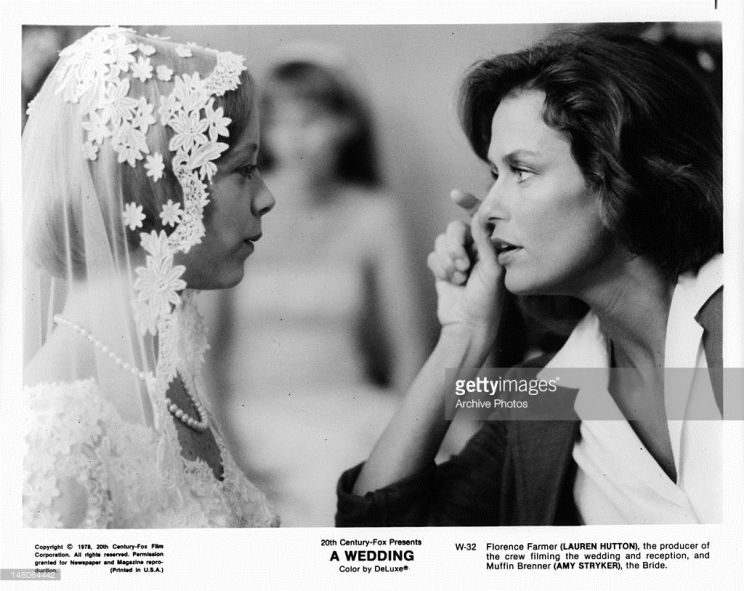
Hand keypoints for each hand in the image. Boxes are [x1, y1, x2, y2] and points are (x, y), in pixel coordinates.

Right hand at [427, 190, 503, 332]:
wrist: (467, 325)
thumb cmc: (487, 300)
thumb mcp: (491, 270)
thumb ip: (485, 241)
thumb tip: (479, 214)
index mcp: (489, 245)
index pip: (477, 217)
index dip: (467, 203)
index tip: (456, 195)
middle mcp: (473, 248)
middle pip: (454, 228)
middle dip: (455, 246)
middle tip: (463, 265)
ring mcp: (456, 258)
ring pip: (441, 242)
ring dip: (447, 261)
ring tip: (459, 278)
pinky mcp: (441, 268)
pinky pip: (433, 256)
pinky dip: (439, 269)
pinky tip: (450, 282)